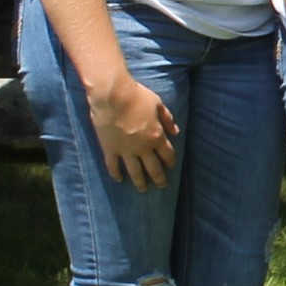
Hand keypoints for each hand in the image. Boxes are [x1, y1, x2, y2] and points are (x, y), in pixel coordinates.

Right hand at [87, 75, 178, 189]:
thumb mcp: (158, 105)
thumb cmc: (137, 97)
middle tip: (161, 186)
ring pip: (135, 172)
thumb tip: (176, 132)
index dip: (170, 162)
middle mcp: (143, 147)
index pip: (167, 155)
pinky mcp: (110, 149)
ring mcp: (126, 150)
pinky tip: (119, 180)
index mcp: (157, 136)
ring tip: (143, 189)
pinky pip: (113, 166)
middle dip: (159, 178)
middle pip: (153, 168)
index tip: (170, 166)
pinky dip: (116, 174)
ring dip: (140, 182)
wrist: (113, 96)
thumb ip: (167, 119)